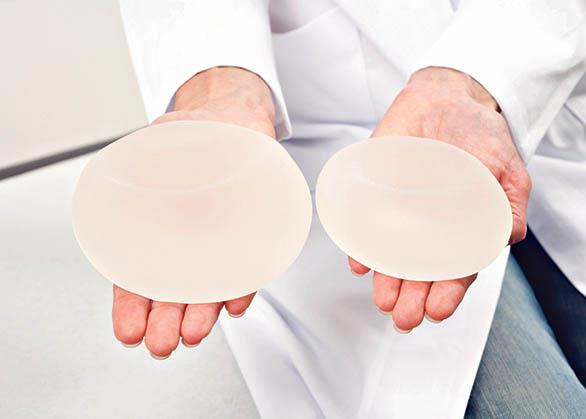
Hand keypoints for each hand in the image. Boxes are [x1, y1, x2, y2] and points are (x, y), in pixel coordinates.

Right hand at [112, 67, 275, 357]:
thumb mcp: (166, 134)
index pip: (137, 273)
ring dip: (201, 312)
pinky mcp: (252, 236)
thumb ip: (151, 149)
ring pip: (209, 286)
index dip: (132, 304)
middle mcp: (187, 240)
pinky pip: (250, 266)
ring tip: (193, 333)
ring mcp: (220, 241)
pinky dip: (244, 286)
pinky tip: (236, 303)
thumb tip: (136, 154)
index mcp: (156, 223)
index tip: (129, 330)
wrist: (238, 120)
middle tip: (161, 343)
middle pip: (172, 290)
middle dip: (165, 321)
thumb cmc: (198, 129)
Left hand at [349, 67, 530, 331]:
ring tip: (384, 299)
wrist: (444, 96)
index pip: (454, 268)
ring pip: (392, 253)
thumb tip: (508, 237)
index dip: (447, 292)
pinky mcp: (376, 191)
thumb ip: (509, 205)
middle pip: (420, 269)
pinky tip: (360, 260)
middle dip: (413, 297)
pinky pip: (364, 222)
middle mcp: (429, 225)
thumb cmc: (477, 134)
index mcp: (461, 227)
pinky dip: (360, 242)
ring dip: (387, 278)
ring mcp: (401, 210)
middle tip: (405, 317)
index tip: (438, 310)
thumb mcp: (506, 167)